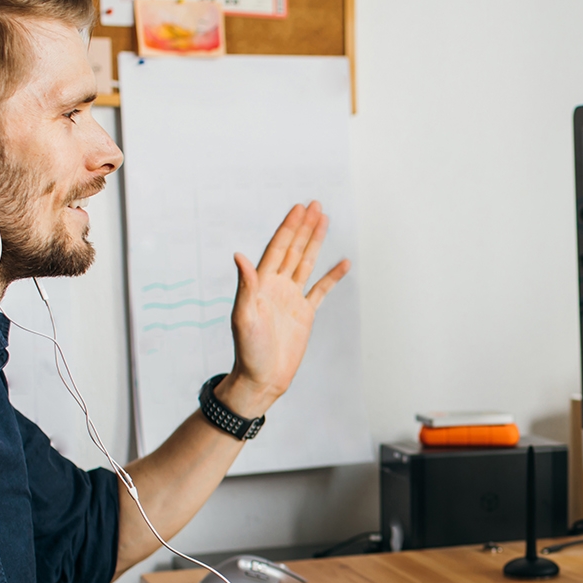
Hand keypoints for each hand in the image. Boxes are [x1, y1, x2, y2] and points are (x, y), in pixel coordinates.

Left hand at [219, 202, 350, 419]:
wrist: (262, 378)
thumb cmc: (248, 351)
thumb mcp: (243, 317)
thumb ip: (245, 286)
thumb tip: (239, 256)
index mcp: (261, 284)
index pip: (277, 248)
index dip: (288, 227)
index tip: (298, 209)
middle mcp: (277, 286)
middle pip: (293, 249)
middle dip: (304, 227)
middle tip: (315, 205)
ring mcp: (292, 298)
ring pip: (306, 263)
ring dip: (315, 242)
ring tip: (324, 220)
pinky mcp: (305, 314)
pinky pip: (321, 290)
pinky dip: (332, 276)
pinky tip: (343, 263)